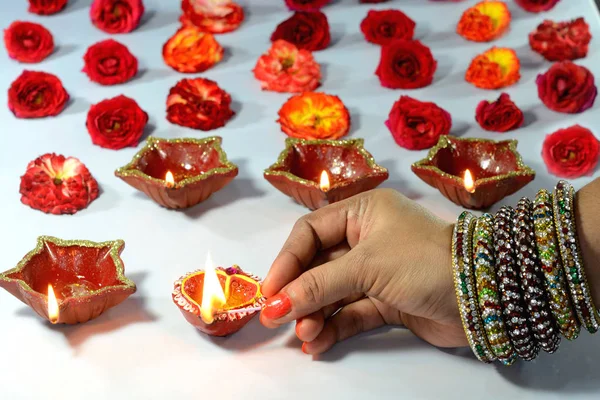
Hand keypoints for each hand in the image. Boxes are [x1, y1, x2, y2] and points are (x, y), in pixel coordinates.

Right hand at [260, 189, 467, 354]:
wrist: (485, 294)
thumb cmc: (423, 261)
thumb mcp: (366, 266)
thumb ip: (318, 286)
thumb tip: (274, 305)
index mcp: (362, 213)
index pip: (310, 233)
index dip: (286, 261)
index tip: (269, 290)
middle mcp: (366, 239)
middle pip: (318, 266)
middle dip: (299, 293)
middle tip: (279, 319)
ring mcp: (377, 272)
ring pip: (333, 294)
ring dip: (314, 315)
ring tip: (304, 336)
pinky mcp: (387, 301)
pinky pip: (351, 313)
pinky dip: (333, 328)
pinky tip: (317, 344)